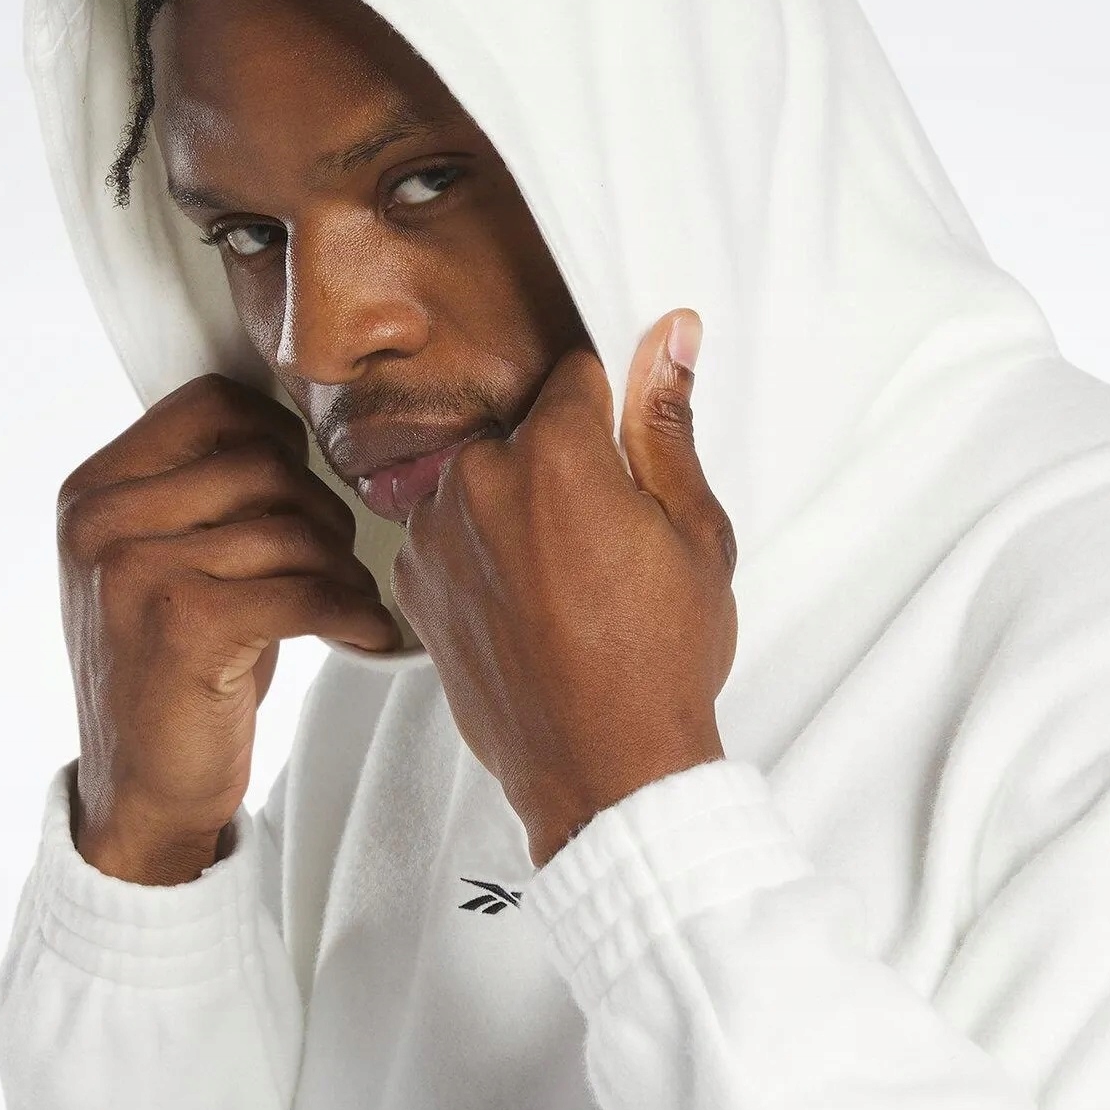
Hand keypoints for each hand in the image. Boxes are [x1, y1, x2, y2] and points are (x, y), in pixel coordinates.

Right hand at [58, 373, 401, 879]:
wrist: (143, 787)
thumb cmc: (176, 667)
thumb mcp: (169, 561)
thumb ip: (208, 494)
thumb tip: (305, 432)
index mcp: (97, 490)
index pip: (212, 404)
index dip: (279, 437)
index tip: (303, 489)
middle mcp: (104, 520)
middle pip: (266, 466)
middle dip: (323, 513)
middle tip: (335, 562)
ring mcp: (138, 571)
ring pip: (293, 530)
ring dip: (343, 569)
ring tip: (349, 602)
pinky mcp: (186, 626)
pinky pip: (308, 592)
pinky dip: (355, 612)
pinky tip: (367, 633)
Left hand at [391, 310, 737, 866]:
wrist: (601, 774)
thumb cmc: (660, 661)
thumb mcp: (695, 533)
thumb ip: (667, 423)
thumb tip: (672, 334)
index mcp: (555, 454)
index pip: (576, 372)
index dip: (611, 404)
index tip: (625, 446)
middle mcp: (478, 481)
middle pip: (524, 429)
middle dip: (562, 460)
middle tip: (606, 534)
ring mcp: (434, 534)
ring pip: (483, 481)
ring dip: (514, 505)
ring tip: (565, 579)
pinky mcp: (413, 582)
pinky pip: (449, 533)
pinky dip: (481, 551)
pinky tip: (526, 602)